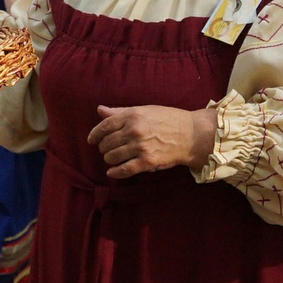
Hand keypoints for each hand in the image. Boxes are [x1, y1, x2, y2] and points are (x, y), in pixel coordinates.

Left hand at [87, 105, 216, 179]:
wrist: (190, 135)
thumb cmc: (167, 119)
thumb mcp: (144, 110)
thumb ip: (120, 112)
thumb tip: (100, 110)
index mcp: (132, 115)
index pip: (105, 126)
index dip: (95, 134)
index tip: (92, 140)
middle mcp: (134, 131)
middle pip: (107, 143)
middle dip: (104, 148)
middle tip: (106, 149)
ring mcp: (140, 147)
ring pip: (112, 157)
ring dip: (109, 159)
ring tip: (112, 158)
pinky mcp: (147, 162)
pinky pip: (124, 170)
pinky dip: (115, 173)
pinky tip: (112, 172)